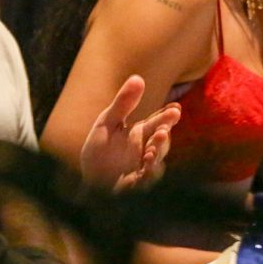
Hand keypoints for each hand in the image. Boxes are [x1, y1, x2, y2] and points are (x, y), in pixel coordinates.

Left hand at [80, 74, 180, 192]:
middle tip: (163, 130)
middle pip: (161, 142)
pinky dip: (149, 173)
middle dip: (164, 136)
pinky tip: (146, 165)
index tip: (175, 110)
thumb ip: (123, 103)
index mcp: (141, 133)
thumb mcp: (107, 123)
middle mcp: (146, 150)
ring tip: (152, 147)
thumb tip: (138, 77)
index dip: (168, 117)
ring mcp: (143, 168)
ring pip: (158, 161)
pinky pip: (147, 180)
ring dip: (158, 154)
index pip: (158, 123)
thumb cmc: (99, 151)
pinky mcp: (136, 185)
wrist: (87, 181)